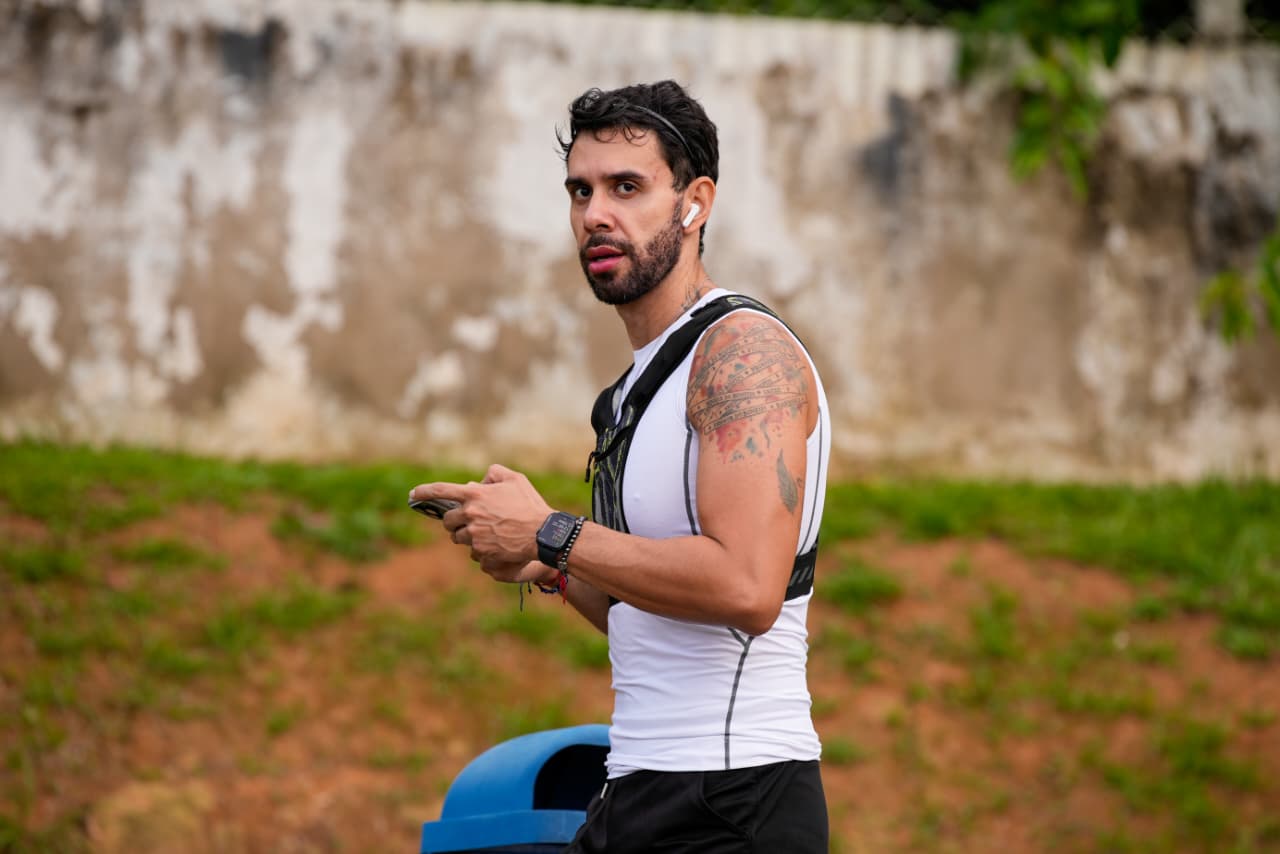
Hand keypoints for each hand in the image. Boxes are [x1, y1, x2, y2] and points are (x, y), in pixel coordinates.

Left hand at [410, 464, 552, 572]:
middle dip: (454, 521)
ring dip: (466, 535)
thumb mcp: (515, 479)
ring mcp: (474, 535)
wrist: (542, 533)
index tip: (413, 494)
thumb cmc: (530, 504)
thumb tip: (479, 482)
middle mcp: (470, 514)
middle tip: (466, 521)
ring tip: (484, 533)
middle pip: (448, 520)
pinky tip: (495, 544)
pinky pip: (472, 551)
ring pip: (458, 537)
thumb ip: (494, 473)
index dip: (424, 491)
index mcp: (474, 494)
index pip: (441, 491)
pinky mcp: (481, 551)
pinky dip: (479, 548)